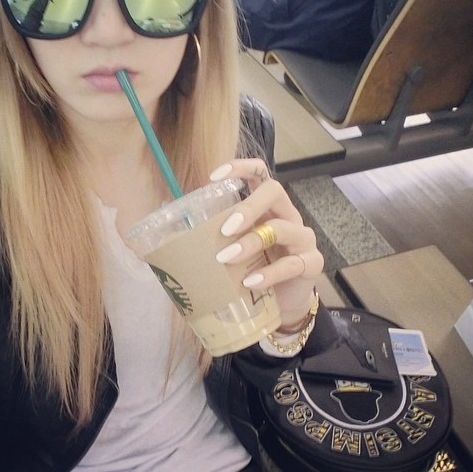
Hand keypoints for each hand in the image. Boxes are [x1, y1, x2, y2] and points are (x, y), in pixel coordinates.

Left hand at [210, 159, 323, 327]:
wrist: (284, 304)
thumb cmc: (254, 269)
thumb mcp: (235, 250)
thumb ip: (214, 239)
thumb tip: (162, 237)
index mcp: (267, 206)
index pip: (260, 173)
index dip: (241, 167)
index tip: (214, 176)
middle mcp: (288, 216)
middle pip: (275, 191)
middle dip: (248, 206)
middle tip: (224, 228)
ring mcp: (302, 239)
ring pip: (282, 228)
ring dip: (252, 241)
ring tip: (227, 257)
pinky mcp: (310, 265)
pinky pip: (292, 264)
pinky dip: (268, 273)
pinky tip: (249, 281)